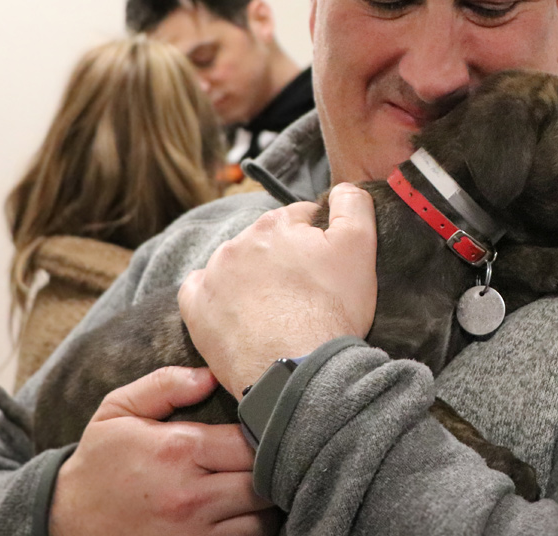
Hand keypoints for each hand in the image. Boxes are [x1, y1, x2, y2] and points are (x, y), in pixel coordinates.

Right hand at [49, 366, 278, 535]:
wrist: (64, 520)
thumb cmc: (99, 461)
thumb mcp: (118, 410)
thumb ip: (166, 385)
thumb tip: (212, 375)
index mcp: (178, 450)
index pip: (250, 442)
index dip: (264, 434)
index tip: (262, 429)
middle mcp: (191, 495)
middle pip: (263, 482)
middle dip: (270, 468)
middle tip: (270, 457)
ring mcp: (193, 533)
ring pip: (261, 520)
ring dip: (265, 504)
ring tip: (257, 486)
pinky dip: (251, 529)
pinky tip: (243, 513)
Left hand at [179, 182, 377, 398]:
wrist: (297, 371)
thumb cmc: (331, 311)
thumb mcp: (360, 248)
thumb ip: (353, 205)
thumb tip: (344, 186)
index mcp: (276, 224)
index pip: (302, 218)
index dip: (320, 242)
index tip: (328, 269)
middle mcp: (238, 243)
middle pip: (268, 243)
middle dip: (285, 261)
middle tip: (307, 295)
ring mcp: (213, 277)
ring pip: (236, 267)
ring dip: (254, 280)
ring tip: (277, 312)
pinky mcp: (197, 311)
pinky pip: (200, 291)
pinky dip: (217, 298)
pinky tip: (237, 313)